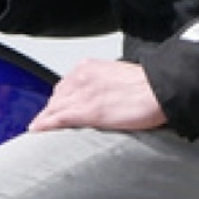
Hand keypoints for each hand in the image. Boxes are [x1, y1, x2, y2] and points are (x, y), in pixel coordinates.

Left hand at [28, 60, 167, 132]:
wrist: (160, 89)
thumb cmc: (148, 84)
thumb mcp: (118, 75)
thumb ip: (102, 83)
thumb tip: (100, 95)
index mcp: (88, 67)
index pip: (63, 86)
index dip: (56, 101)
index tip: (51, 110)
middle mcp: (81, 78)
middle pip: (56, 98)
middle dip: (48, 111)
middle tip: (42, 123)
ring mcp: (83, 95)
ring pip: (54, 109)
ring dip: (43, 119)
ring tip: (38, 131)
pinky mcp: (88, 112)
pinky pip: (59, 119)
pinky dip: (45, 125)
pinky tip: (37, 131)